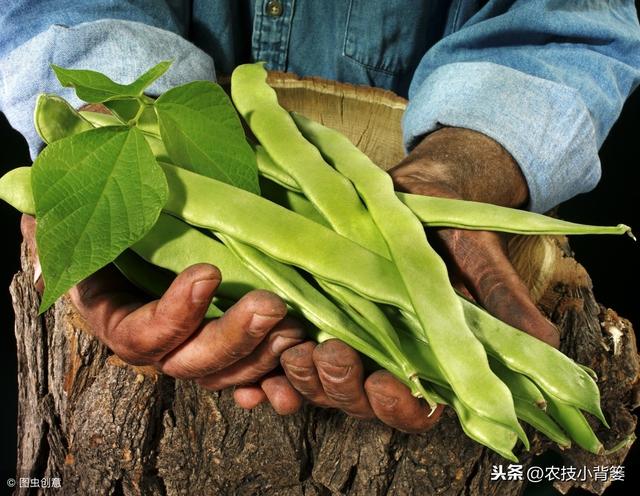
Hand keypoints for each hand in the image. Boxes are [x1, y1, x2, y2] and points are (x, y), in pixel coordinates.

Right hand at [20, 214, 304, 413]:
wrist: (149, 230)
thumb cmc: (117, 221)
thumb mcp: (89, 213)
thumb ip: (69, 217)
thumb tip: (35, 210)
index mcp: (117, 317)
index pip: (142, 334)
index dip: (174, 314)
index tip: (207, 273)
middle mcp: (157, 342)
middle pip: (191, 363)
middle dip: (232, 339)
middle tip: (271, 305)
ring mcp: (195, 347)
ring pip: (226, 372)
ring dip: (262, 358)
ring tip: (294, 328)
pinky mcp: (227, 345)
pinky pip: (250, 376)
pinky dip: (271, 382)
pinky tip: (292, 380)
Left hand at [279, 127, 557, 431]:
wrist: (411, 193)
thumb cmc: (449, 229)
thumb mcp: (478, 259)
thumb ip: (502, 303)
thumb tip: (544, 345)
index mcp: (422, 358)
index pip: (412, 407)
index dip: (398, 407)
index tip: (389, 383)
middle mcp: (379, 356)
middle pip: (355, 400)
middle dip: (340, 387)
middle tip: (330, 353)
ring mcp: (342, 336)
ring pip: (316, 380)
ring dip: (301, 376)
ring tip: (293, 348)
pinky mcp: (309, 312)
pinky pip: (284, 350)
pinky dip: (269, 360)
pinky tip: (262, 351)